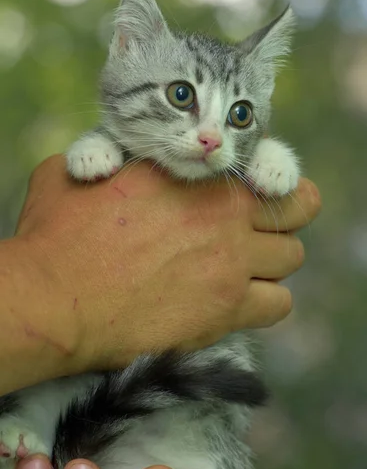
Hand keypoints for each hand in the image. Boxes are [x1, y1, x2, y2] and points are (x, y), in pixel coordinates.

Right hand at [15, 155, 319, 373]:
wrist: (56, 301)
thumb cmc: (58, 238)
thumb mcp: (77, 173)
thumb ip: (105, 159)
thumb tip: (107, 162)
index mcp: (191, 173)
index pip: (266, 164)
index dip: (266, 178)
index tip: (254, 194)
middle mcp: (222, 213)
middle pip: (298, 207)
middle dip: (285, 214)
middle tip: (261, 228)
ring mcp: (230, 262)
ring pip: (291, 257)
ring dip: (271, 261)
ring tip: (242, 269)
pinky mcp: (226, 309)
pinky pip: (278, 304)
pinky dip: (265, 303)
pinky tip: (237, 302)